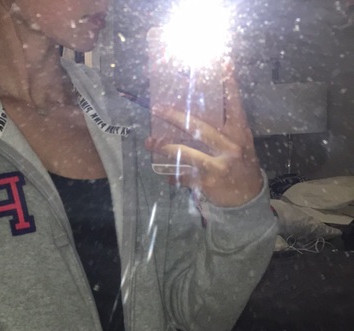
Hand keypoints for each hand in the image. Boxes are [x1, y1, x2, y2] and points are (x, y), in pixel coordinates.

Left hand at [146, 60, 262, 206]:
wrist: (248, 199)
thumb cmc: (240, 167)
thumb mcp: (240, 146)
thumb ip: (224, 132)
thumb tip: (197, 115)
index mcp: (239, 134)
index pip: (234, 105)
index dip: (229, 84)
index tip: (224, 63)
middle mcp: (230, 147)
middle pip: (199, 127)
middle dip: (175, 117)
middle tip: (156, 108)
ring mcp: (219, 165)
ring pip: (187, 153)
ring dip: (165, 147)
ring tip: (150, 142)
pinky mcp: (208, 182)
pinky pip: (184, 176)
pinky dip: (173, 176)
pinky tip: (166, 175)